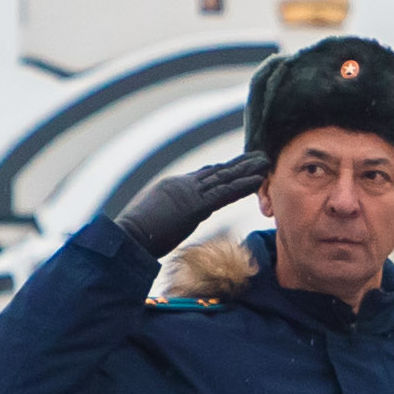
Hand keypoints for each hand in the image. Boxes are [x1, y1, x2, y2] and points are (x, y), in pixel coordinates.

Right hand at [112, 151, 271, 251]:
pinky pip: (225, 194)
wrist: (128, 238)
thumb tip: (168, 226)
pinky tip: (259, 179)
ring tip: (266, 161)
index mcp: (173, 188)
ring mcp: (189, 193)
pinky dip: (243, 186)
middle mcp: (183, 185)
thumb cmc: (134, 237)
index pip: (203, 177)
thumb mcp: (152, 223)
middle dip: (239, 164)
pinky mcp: (195, 206)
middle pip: (217, 173)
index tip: (238, 164)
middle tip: (259, 155)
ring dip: (247, 170)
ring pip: (224, 178)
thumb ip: (165, 219)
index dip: (223, 170)